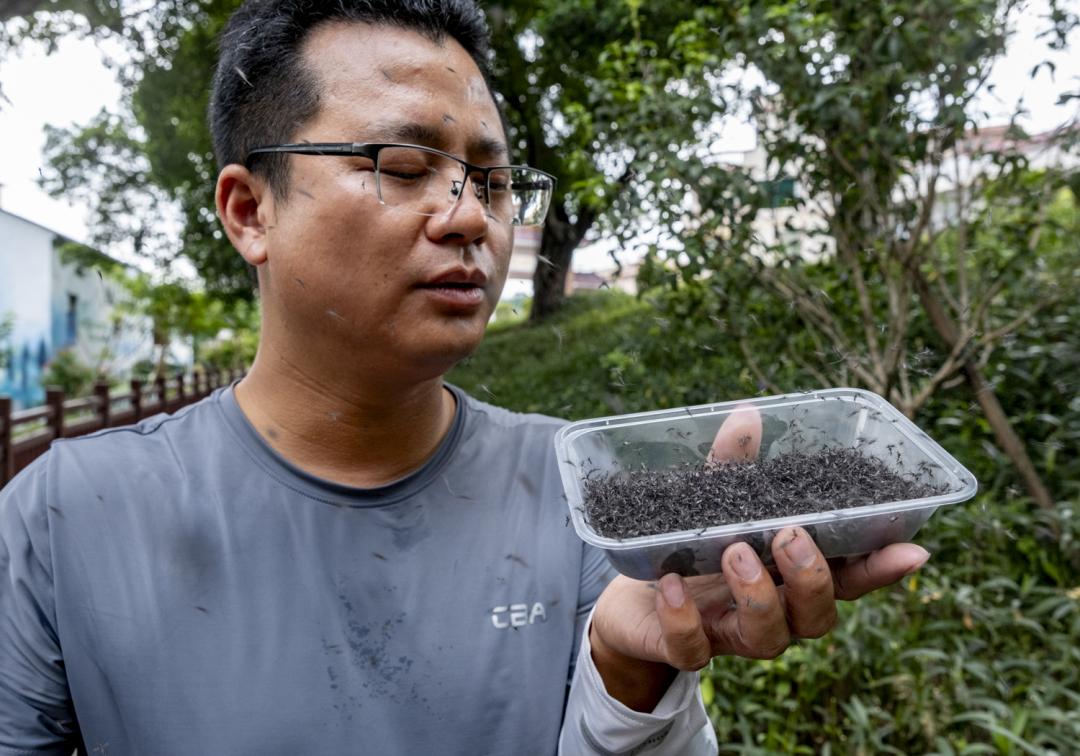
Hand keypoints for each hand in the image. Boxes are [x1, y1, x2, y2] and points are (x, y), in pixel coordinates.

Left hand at [588, 403, 930, 710]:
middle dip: (810, 579)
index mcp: (791, 576)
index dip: (882, 569)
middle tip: (789, 537)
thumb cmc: (691, 549)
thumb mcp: (711, 503)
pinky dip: (683, 618)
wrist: (631, 601)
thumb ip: (733, 467)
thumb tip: (749, 415)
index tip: (913, 550)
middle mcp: (774, 612)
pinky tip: (671, 585)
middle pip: (817, 616)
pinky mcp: (683, 647)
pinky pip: (692, 648)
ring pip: (767, 639)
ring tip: (736, 553)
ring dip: (758, 597)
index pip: (849, 579)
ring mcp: (730, 635)